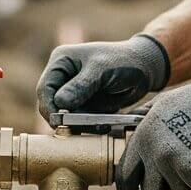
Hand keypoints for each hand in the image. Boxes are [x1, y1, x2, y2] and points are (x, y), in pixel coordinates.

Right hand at [37, 35, 169, 122]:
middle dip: (63, 119)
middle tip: (78, 129)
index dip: (49, 107)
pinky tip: (103, 126)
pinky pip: (79, 122)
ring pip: (65, 117)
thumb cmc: (123, 61)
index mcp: (62, 62)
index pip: (45, 88)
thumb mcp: (102, 70)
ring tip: (99, 126)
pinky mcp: (85, 106)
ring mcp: (73, 93)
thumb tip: (60, 103)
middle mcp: (63, 77)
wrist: (146, 69)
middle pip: (51, 105)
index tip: (60, 121)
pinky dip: (88, 127)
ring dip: (78, 126)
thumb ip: (81, 86)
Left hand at [116, 71, 190, 189]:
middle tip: (175, 168)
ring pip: (176, 189)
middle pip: (150, 189)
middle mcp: (158, 154)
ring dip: (186, 179)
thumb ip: (144, 118)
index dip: (127, 185)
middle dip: (161, 183)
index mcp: (144, 137)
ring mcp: (178, 166)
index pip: (125, 174)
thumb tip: (128, 125)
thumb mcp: (163, 102)